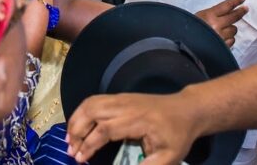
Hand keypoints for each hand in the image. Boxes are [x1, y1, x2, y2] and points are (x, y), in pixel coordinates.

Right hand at [66, 92, 200, 163]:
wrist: (186, 110)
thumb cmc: (178, 135)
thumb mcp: (168, 158)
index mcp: (136, 120)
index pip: (104, 130)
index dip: (89, 145)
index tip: (79, 159)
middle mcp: (125, 105)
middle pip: (92, 112)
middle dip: (76, 131)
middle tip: (71, 150)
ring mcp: (121, 98)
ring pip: (90, 103)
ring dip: (76, 119)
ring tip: (70, 138)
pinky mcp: (120, 97)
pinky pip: (95, 100)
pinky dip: (82, 112)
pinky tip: (79, 125)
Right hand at [195, 0, 246, 47]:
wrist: (186, 45)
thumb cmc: (191, 29)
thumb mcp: (199, 16)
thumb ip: (212, 14)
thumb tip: (227, 11)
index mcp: (209, 15)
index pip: (226, 6)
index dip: (236, 1)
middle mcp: (216, 25)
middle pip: (234, 16)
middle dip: (241, 11)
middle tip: (245, 9)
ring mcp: (220, 36)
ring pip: (234, 30)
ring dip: (230, 29)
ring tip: (222, 30)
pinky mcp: (223, 46)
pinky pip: (232, 40)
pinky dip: (229, 39)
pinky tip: (222, 38)